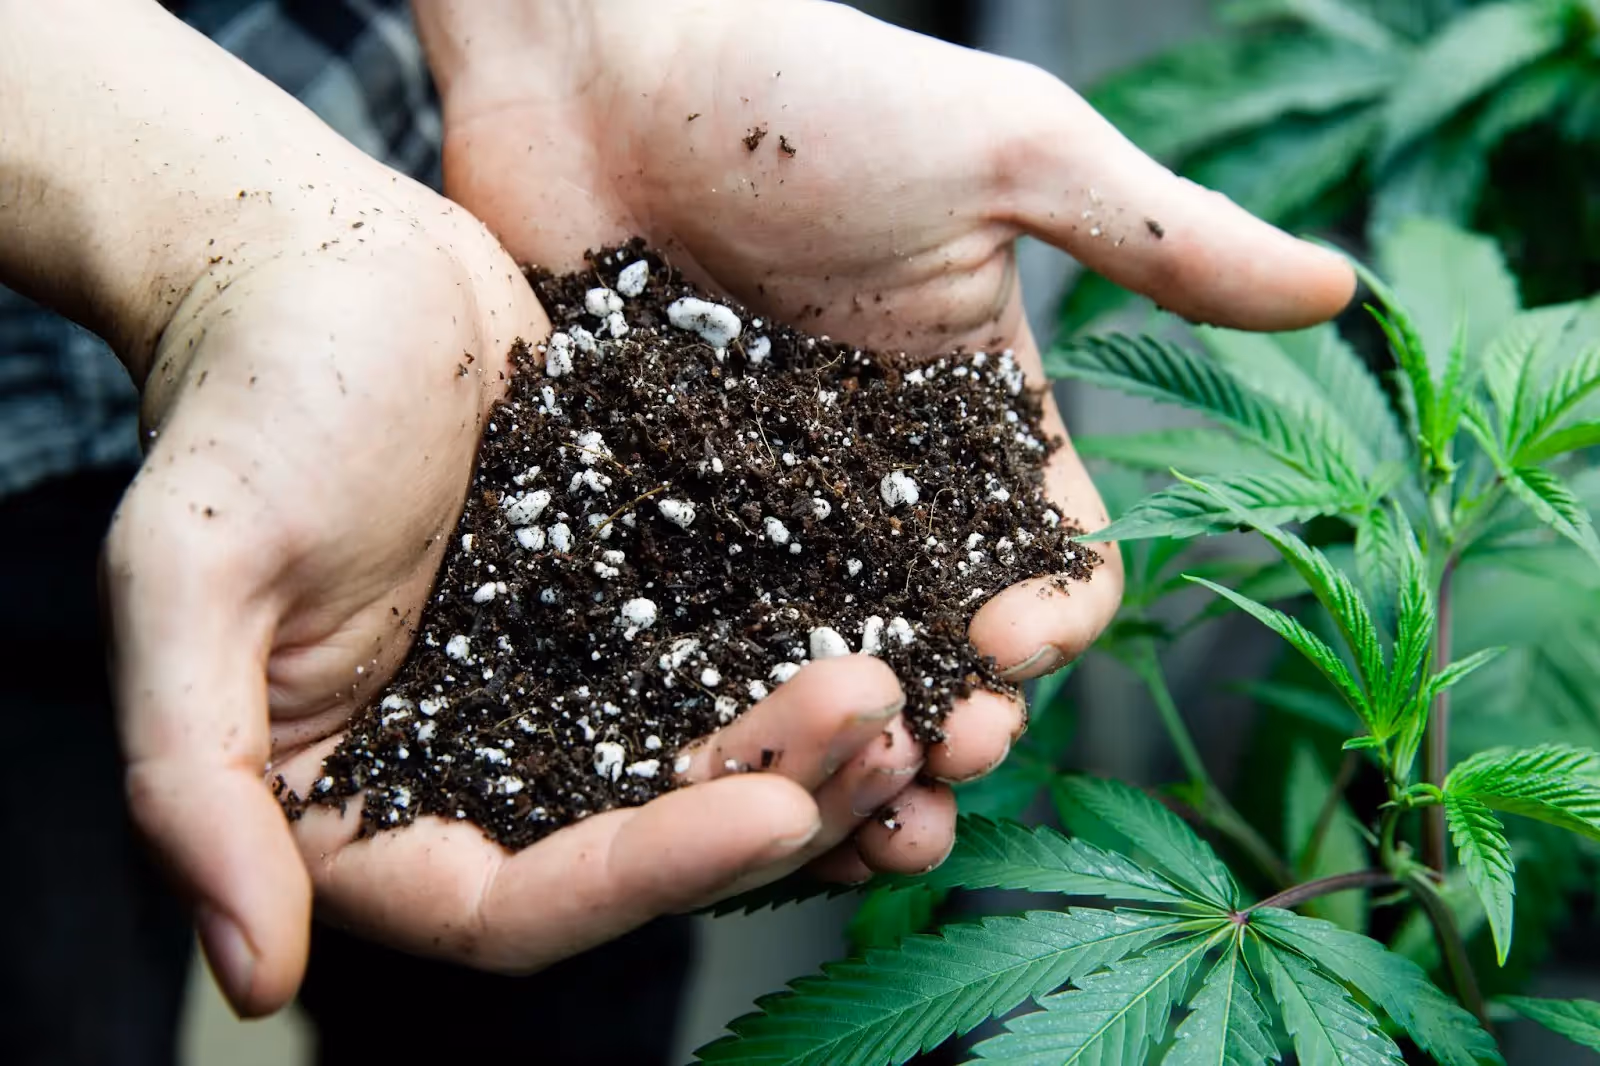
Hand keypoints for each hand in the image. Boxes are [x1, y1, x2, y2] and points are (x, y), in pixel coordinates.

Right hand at [2, 0, 935, 1020]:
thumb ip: (191, 780)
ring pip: (709, 760)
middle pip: (643, 845)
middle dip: (777, 806)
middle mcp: (480, 767)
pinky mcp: (634, 602)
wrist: (327, 258)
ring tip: (922, 698)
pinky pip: (734, 655)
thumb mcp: (187, 578)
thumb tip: (249, 984)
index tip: (776, 811)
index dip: (652, 876)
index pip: (516, 904)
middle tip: (889, 735)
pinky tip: (906, 640)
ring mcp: (566, 686)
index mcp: (369, 803)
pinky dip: (811, 664)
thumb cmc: (242, 403)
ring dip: (818, 751)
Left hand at [418, 0, 1355, 879]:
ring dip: (848, 745)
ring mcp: (755, 499)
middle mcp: (871, 473)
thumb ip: (1160, 240)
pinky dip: (712, 705)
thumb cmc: (811, 88)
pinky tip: (716, 769)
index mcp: (969, 406)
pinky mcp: (644, 508)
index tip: (1009, 638)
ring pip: (819, 658)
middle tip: (941, 769)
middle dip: (958, 711)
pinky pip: (687, 629)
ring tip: (848, 815)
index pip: (1046, 546)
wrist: (602, 52)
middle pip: (936, 633)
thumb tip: (1340, 290)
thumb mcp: (1010, 154)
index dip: (1051, 612)